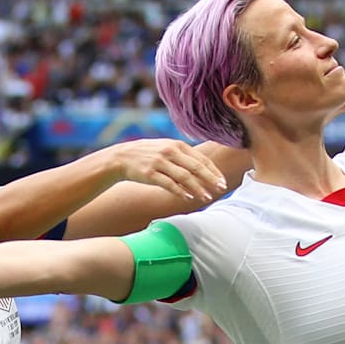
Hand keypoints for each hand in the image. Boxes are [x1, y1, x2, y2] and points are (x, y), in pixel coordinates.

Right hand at [97, 137, 225, 204]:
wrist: (121, 157)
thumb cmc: (148, 155)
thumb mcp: (167, 148)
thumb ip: (184, 156)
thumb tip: (205, 168)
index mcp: (177, 145)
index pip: (201, 159)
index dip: (214, 171)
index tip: (223, 182)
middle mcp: (170, 151)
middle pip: (196, 167)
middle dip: (210, 179)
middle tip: (221, 189)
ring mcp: (159, 162)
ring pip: (184, 177)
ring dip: (197, 188)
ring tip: (206, 197)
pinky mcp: (149, 174)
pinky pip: (168, 184)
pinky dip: (180, 192)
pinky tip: (188, 198)